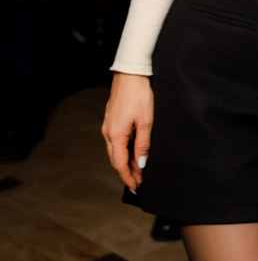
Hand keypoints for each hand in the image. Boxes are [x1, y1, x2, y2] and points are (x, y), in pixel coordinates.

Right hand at [101, 73, 153, 191]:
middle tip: (139, 181)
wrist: (130, 74)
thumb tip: (141, 163)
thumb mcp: (146, 121)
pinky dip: (124, 150)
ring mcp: (108, 125)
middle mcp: (108, 132)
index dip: (128, 177)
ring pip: (116, 150)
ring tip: (139, 169)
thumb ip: (143, 144)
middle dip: (127, 172)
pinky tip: (133, 151)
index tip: (137, 187)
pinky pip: (116, 141)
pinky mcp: (111, 119)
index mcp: (115, 135)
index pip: (120, 164)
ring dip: (126, 161)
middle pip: (116, 159)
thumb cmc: (139, 95)